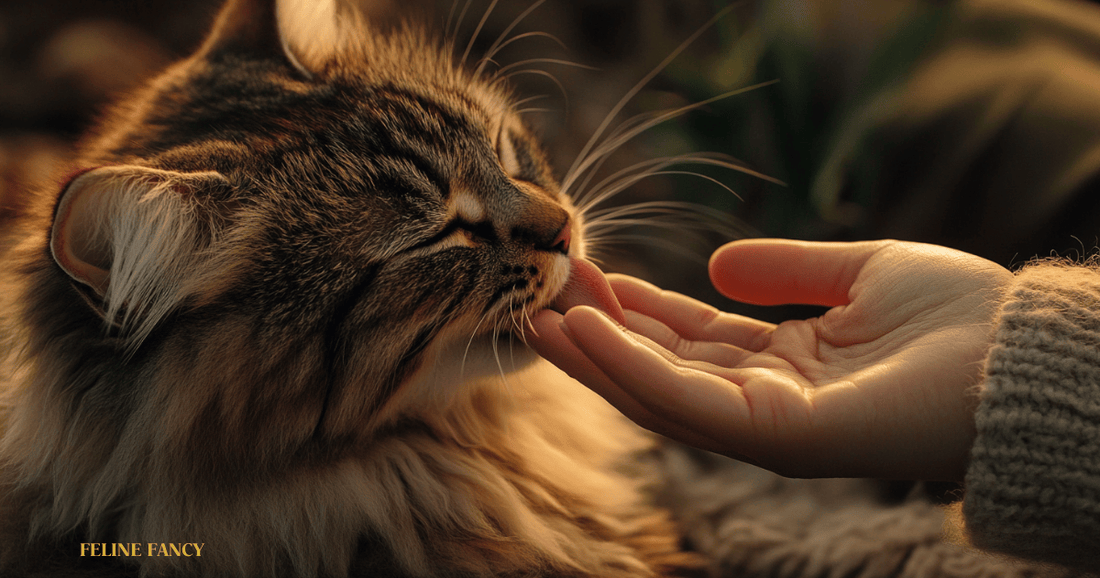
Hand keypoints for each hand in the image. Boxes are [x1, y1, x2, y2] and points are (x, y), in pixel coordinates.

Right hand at [528, 239, 1012, 479]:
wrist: (1023, 352)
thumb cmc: (960, 314)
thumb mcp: (859, 273)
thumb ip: (787, 269)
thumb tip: (717, 262)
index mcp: (783, 368)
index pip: (690, 343)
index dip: (635, 310)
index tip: (587, 276)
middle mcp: (766, 405)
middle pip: (663, 373)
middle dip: (599, 336)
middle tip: (540, 296)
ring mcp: (770, 427)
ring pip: (659, 395)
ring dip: (595, 358)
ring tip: (538, 318)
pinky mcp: (781, 436)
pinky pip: (688, 402)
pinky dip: (631, 369)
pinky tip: (584, 334)